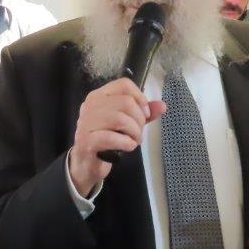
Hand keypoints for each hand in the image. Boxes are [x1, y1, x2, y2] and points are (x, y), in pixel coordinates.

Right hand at [68, 78, 165, 195]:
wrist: (87, 163)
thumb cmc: (107, 140)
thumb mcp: (127, 123)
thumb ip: (143, 113)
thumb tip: (162, 106)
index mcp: (99, 96)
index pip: (124, 84)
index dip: (140, 98)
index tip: (145, 114)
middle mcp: (90, 105)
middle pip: (126, 102)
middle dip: (139, 120)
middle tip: (138, 133)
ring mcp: (86, 123)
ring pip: (120, 119)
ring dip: (134, 132)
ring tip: (135, 140)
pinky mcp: (86, 141)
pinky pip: (111, 137)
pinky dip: (126, 143)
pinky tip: (128, 147)